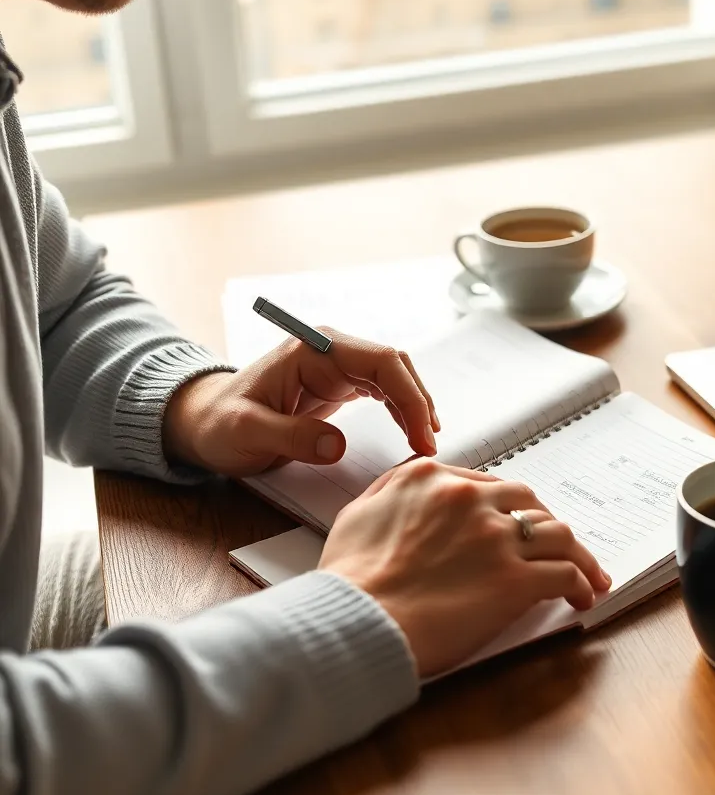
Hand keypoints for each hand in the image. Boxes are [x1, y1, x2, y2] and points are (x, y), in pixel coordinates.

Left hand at [163, 330, 439, 475]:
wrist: (205, 422)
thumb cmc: (220, 423)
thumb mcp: (246, 432)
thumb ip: (290, 437)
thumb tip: (336, 446)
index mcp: (315, 348)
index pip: (381, 360)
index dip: (408, 396)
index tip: (420, 433)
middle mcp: (332, 349)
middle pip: (396, 365)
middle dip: (419, 402)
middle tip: (429, 445)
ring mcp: (338, 365)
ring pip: (395, 376)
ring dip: (415, 406)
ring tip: (426, 442)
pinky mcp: (340, 384)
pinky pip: (384, 390)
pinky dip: (402, 410)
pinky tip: (411, 431)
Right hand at [319, 460, 611, 677]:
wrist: (356, 621)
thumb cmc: (350, 580)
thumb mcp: (359, 513)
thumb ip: (391, 492)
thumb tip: (410, 489)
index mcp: (432, 479)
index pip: (488, 484)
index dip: (508, 507)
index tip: (516, 523)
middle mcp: (470, 500)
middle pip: (528, 502)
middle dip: (544, 523)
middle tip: (553, 544)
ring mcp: (496, 538)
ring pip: (557, 533)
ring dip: (577, 553)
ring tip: (587, 573)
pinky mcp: (515, 580)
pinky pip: (564, 573)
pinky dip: (580, 583)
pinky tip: (582, 596)